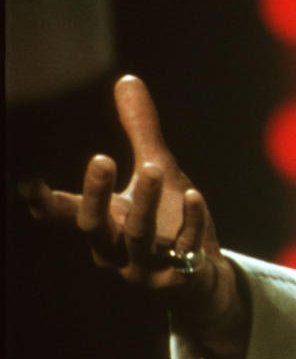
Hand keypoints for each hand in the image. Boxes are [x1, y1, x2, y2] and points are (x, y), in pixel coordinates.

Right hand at [21, 75, 249, 358]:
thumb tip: (126, 79)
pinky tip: (195, 196)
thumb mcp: (156, 168)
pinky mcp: (178, 279)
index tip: (30, 183)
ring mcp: (145, 269)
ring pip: (138, 239)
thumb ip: (139, 129)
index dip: (45, 202)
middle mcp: (115, 251)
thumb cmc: (169, 220)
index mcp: (102, 225)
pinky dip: (190, 224)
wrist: (202, 278)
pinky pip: (182, 252)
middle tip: (100, 158)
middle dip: (95, 195)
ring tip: (154, 168)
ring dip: (144, 204)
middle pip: (95, 227)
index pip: (66, 215)